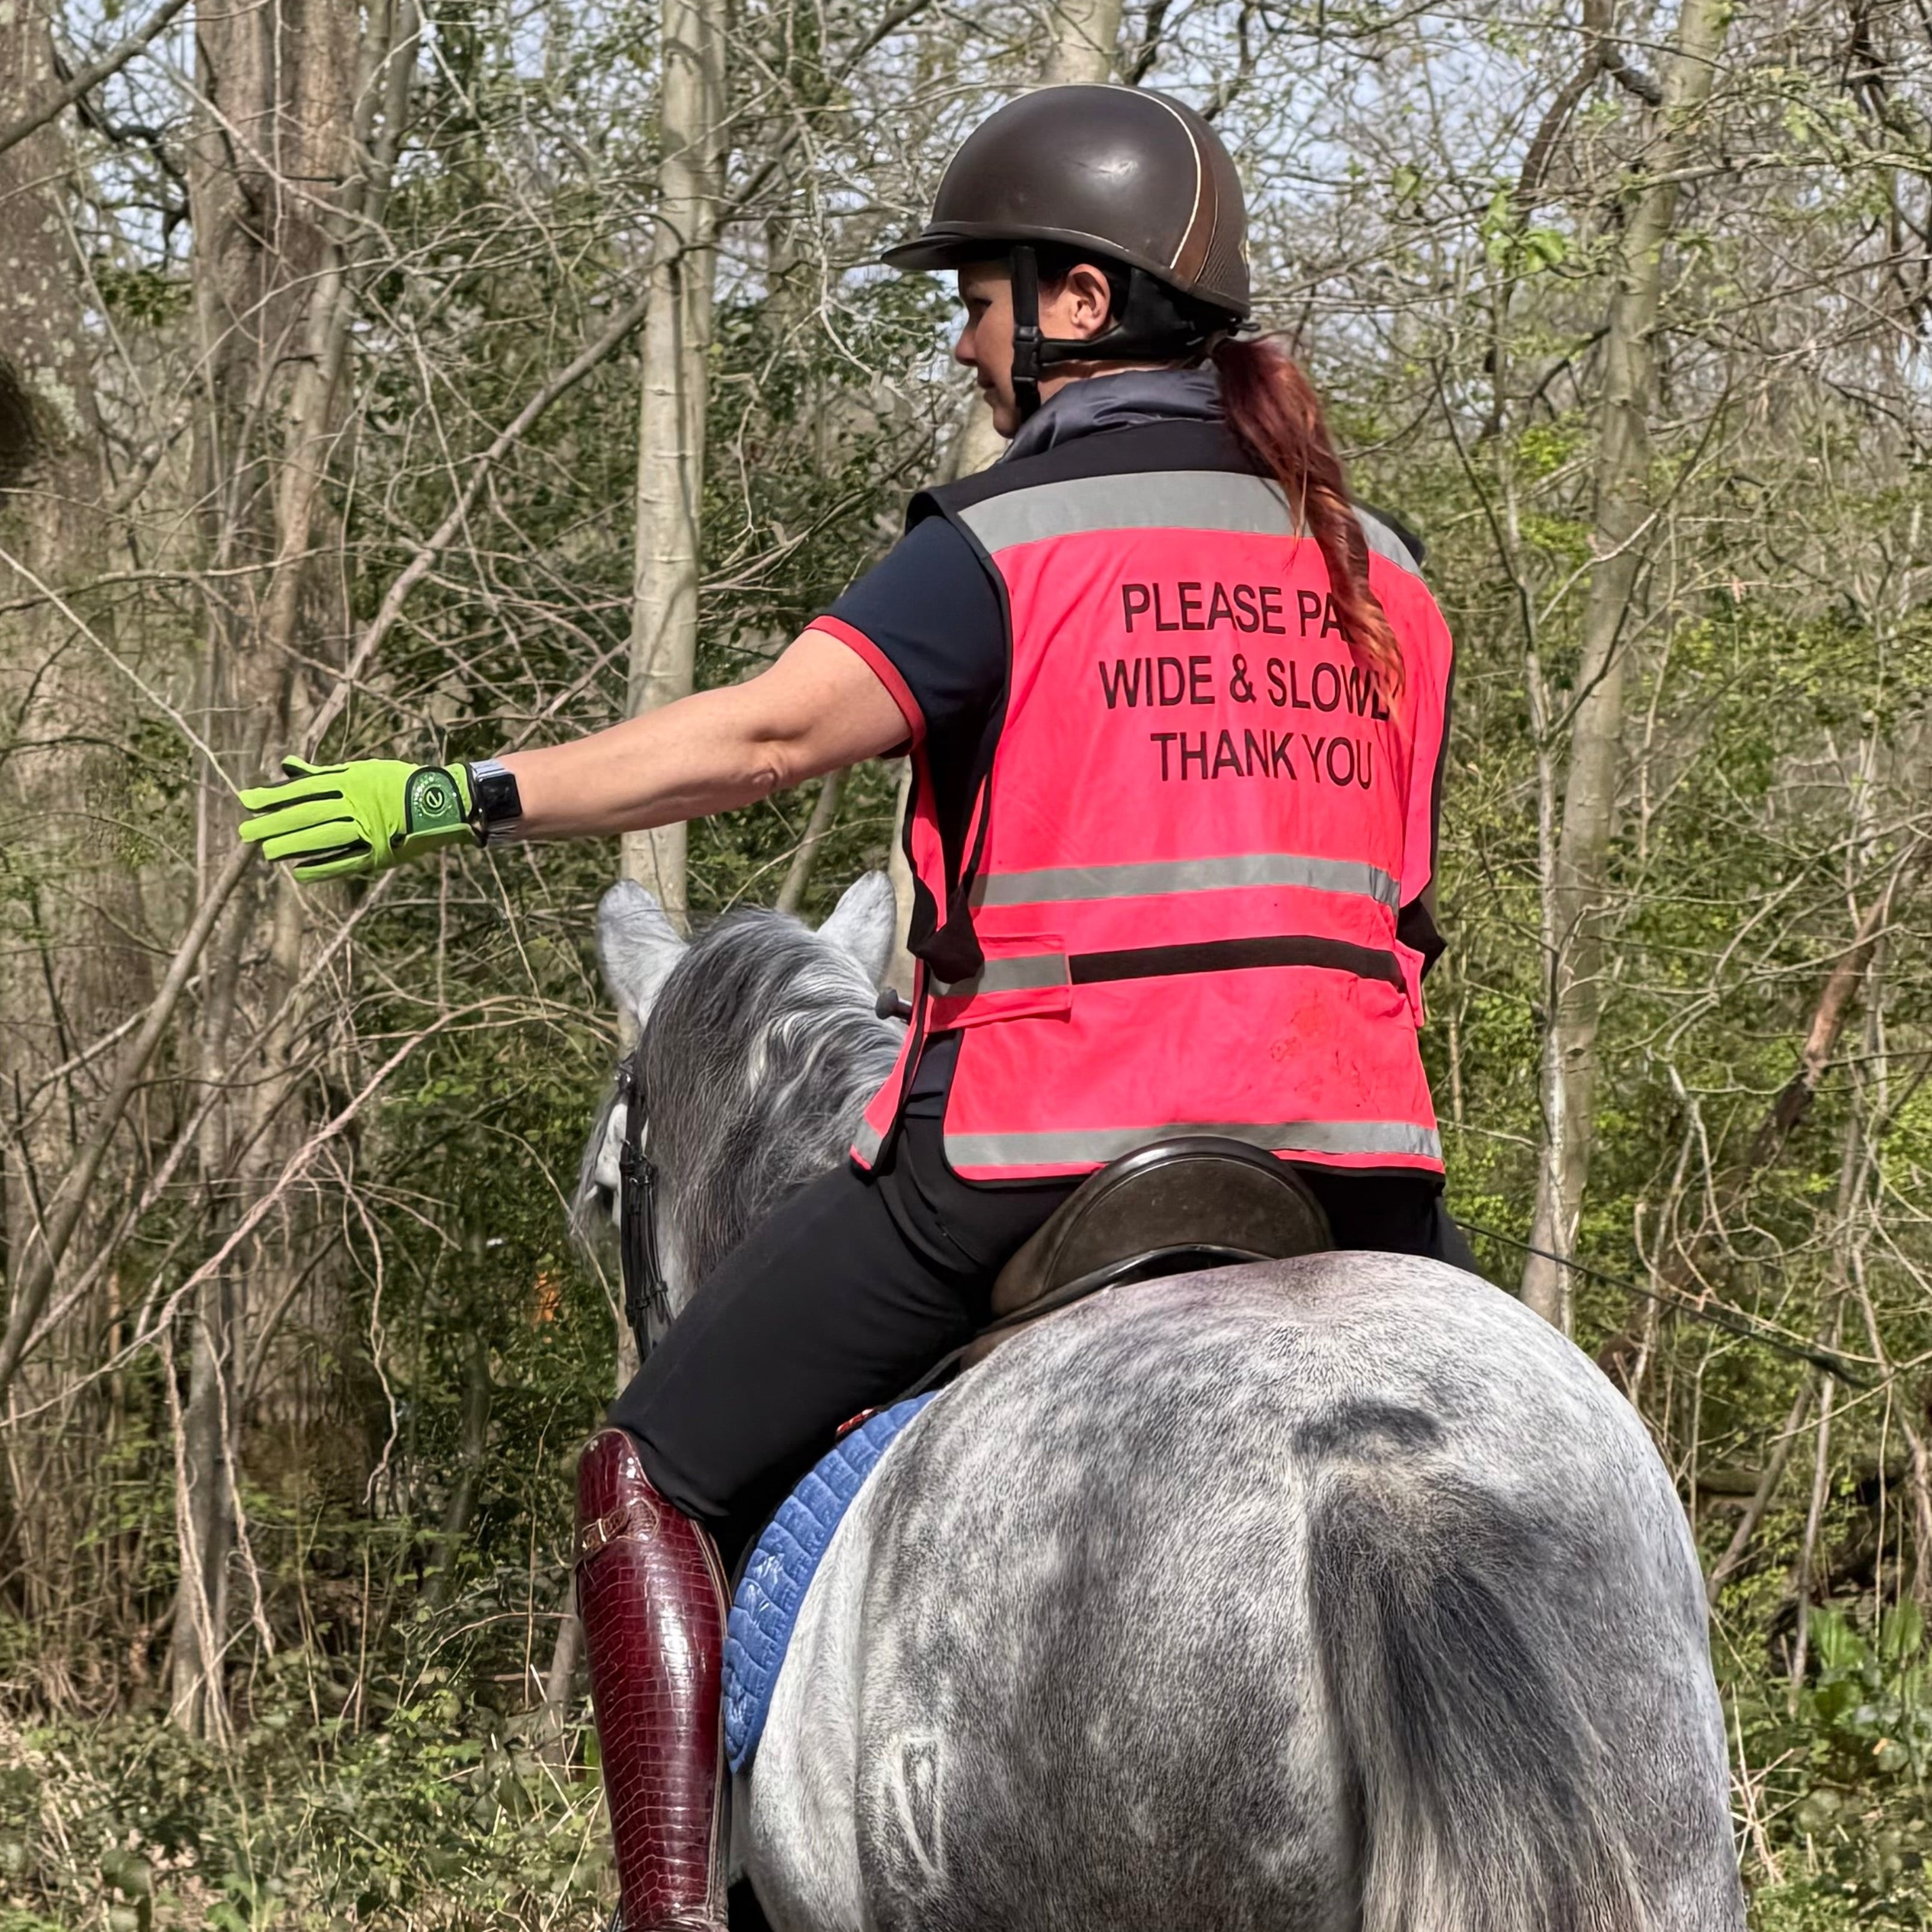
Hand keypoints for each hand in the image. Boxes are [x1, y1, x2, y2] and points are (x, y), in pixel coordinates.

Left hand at [238, 756, 475, 881]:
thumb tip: (287, 766)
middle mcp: (356, 804)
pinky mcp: (380, 852)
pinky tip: (299, 873)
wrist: (442, 802)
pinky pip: (346, 861)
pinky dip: (323, 869)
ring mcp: (368, 829)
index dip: (274, 796)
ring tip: (267, 853)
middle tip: (246, 833)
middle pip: (308, 814)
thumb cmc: (397, 783)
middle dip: (275, 823)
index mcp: (350, 781)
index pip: (304, 789)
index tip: (247, 801)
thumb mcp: (358, 770)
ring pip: (323, 837)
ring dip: (293, 846)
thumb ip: (321, 774)